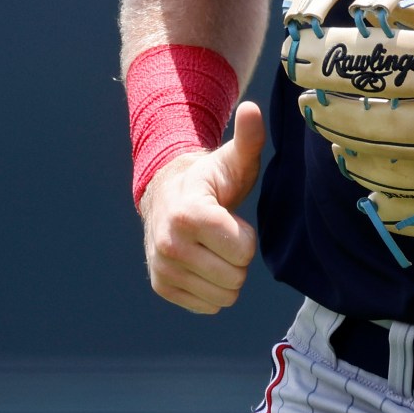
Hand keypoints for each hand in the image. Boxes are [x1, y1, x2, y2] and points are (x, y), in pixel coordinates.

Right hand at [138, 102, 263, 314]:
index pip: (242, 250)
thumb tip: (252, 108)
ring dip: (228, 275)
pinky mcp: (161, 286)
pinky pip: (207, 305)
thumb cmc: (211, 179)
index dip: (246, 236)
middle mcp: (168, 245)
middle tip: (224, 236)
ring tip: (214, 248)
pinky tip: (205, 263)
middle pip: (235, 276)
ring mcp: (162, 268)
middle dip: (238, 258)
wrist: (169, 197)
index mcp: (189, 215)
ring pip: (223, 295)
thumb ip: (248, 138)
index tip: (231, 218)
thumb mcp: (233, 158)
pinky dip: (213, 289)